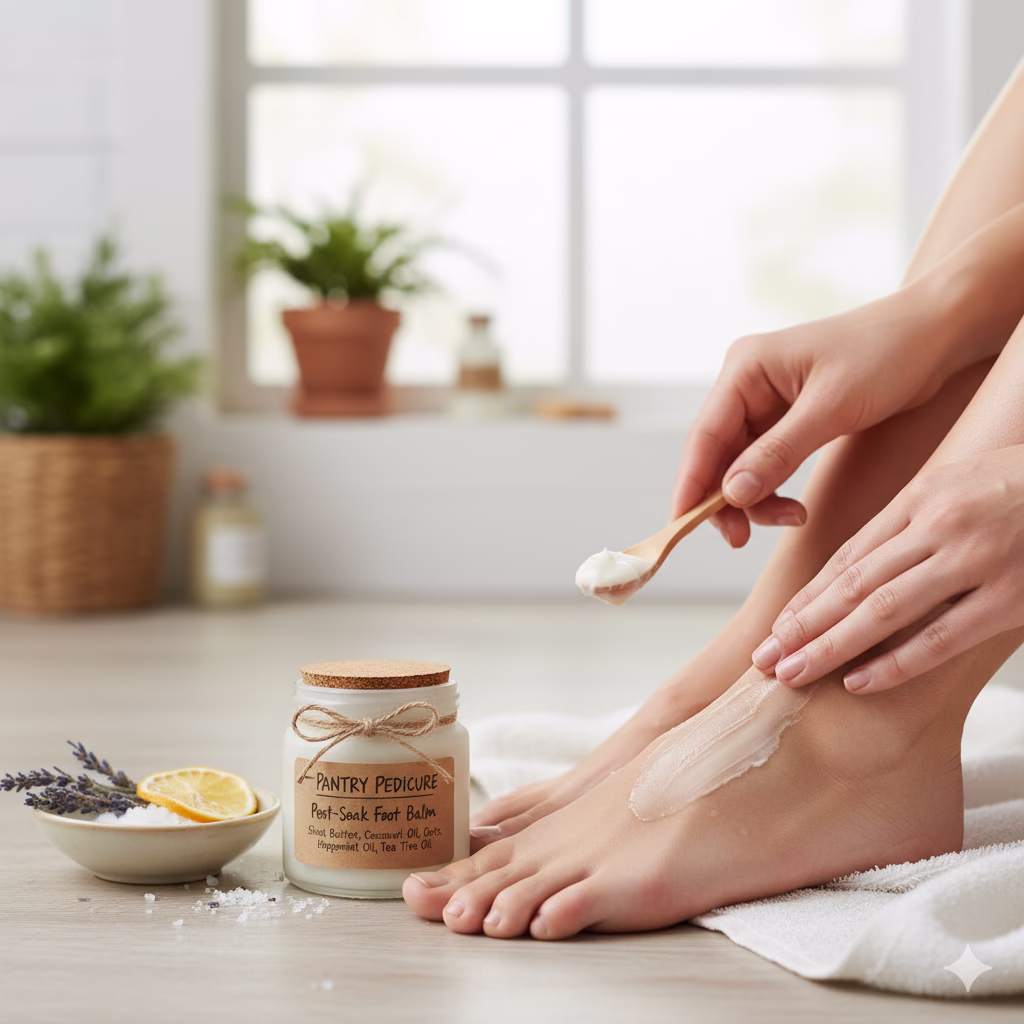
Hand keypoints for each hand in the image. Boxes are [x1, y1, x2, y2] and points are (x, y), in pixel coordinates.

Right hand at [672, 282, 954, 545]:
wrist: (934, 334)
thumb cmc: (887, 355)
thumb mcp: (831, 408)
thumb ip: (778, 453)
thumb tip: (731, 494)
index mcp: (745, 369)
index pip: (703, 436)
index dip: (690, 484)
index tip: (681, 525)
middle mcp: (746, 383)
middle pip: (715, 455)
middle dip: (726, 499)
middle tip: (740, 539)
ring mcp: (764, 402)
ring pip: (738, 465)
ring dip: (755, 499)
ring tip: (792, 519)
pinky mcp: (786, 418)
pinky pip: (764, 463)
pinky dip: (773, 490)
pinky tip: (794, 508)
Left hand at [751, 446, 1023, 692]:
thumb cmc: (1019, 484)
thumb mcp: (956, 483)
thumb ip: (908, 522)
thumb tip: (853, 569)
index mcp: (922, 498)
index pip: (850, 557)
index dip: (809, 597)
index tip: (776, 628)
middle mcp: (941, 528)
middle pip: (854, 586)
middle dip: (804, 627)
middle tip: (764, 661)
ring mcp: (976, 563)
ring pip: (885, 611)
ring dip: (832, 646)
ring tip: (791, 674)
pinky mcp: (1011, 599)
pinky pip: (942, 638)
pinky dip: (897, 663)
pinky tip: (858, 683)